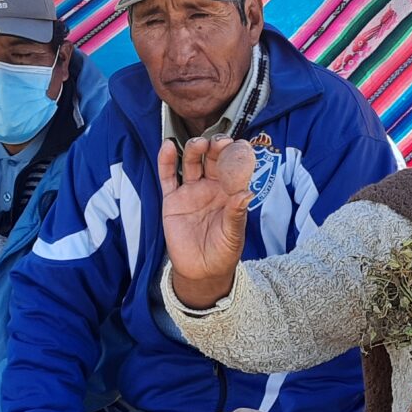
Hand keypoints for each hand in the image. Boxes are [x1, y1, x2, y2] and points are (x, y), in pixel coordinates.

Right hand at [158, 136, 255, 308]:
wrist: (201, 270)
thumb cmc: (223, 252)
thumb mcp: (233, 235)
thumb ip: (237, 214)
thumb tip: (246, 194)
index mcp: (230, 193)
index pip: (234, 168)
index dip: (236, 155)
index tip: (240, 145)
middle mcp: (211, 187)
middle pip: (212, 160)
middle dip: (216, 148)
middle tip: (220, 141)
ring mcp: (191, 191)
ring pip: (191, 163)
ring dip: (194, 150)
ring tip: (199, 144)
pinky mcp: (172, 199)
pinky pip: (167, 176)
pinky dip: (166, 160)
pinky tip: (167, 146)